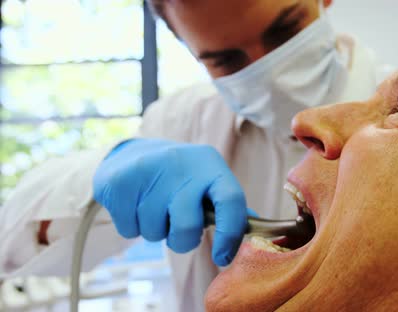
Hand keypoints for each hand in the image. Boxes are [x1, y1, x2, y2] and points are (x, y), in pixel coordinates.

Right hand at [93, 139, 247, 265]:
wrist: (130, 155)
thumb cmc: (179, 178)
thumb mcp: (207, 181)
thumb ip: (228, 204)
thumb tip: (256, 225)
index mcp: (211, 165)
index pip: (231, 200)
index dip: (231, 234)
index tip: (222, 257)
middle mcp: (183, 164)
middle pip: (188, 227)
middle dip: (182, 241)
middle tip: (176, 229)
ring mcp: (150, 170)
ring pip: (154, 232)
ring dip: (154, 231)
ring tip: (153, 208)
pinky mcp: (120, 182)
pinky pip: (129, 230)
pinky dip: (131, 227)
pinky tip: (134, 205)